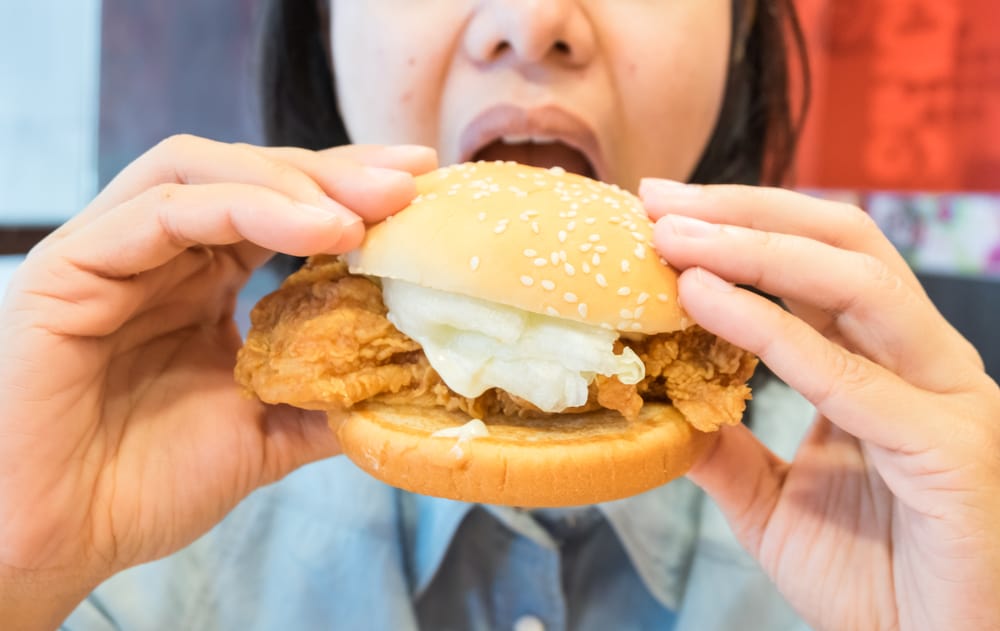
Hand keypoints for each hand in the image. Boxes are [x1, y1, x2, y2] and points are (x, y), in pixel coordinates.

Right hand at [0, 135, 436, 625]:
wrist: (59, 540)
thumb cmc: (144, 486)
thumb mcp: (264, 436)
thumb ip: (326, 401)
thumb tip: (407, 382)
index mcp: (202, 280)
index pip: (282, 206)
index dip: (351, 191)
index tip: (423, 189)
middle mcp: (161, 255)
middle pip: (250, 173)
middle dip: (334, 172)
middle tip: (408, 182)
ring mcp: (113, 252)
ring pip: (202, 171)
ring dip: (291, 182)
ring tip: (359, 214)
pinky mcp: (70, 267)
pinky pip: (157, 211)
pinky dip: (239, 208)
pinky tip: (310, 229)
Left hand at [643, 181, 999, 630]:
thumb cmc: (867, 581)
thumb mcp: (772, 501)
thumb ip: (724, 445)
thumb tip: (659, 400)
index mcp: (887, 366)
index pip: (820, 262)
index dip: (743, 226)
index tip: (661, 211)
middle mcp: (925, 365)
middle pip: (844, 244)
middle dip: (746, 212)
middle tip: (659, 201)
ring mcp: (949, 398)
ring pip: (857, 282)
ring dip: (754, 249)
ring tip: (673, 238)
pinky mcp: (952, 448)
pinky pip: (851, 376)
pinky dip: (773, 331)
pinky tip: (705, 300)